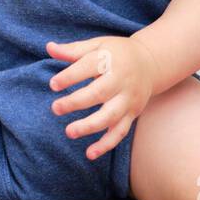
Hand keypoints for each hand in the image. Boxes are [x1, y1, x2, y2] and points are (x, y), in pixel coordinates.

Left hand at [46, 35, 159, 160]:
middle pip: (99, 93)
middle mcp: (122, 80)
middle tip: (55, 108)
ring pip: (110, 116)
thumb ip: (73, 50)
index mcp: (111, 60)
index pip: (89, 67)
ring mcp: (128, 99)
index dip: (70, 76)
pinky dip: (106, 144)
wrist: (151, 63)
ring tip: (69, 132)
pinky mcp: (132, 114)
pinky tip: (89, 153)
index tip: (53, 85)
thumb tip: (49, 48)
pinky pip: (120, 132)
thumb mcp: (97, 46)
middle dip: (76, 102)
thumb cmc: (117, 53)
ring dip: (90, 126)